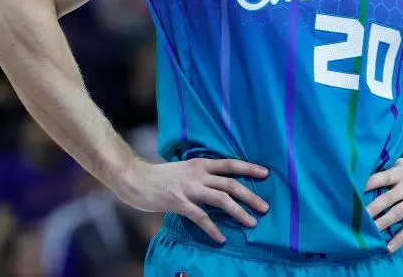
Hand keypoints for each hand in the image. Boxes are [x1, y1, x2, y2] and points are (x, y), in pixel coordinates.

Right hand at [117, 158, 269, 242]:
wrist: (136, 179)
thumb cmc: (160, 176)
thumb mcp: (184, 169)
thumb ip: (200, 175)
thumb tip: (217, 184)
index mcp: (200, 164)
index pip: (230, 164)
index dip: (248, 168)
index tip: (265, 173)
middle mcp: (198, 174)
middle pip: (230, 183)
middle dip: (250, 195)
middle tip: (265, 207)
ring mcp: (189, 188)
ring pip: (221, 199)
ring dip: (238, 212)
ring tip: (251, 223)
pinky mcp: (180, 202)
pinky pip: (201, 217)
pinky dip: (213, 228)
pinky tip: (221, 238)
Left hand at [365, 157, 402, 252]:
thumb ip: (388, 169)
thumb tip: (365, 170)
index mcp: (400, 173)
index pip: (380, 178)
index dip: (367, 184)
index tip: (351, 191)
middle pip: (387, 198)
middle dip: (371, 208)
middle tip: (356, 217)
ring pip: (397, 214)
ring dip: (382, 223)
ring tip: (368, 232)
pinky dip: (399, 238)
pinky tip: (388, 247)